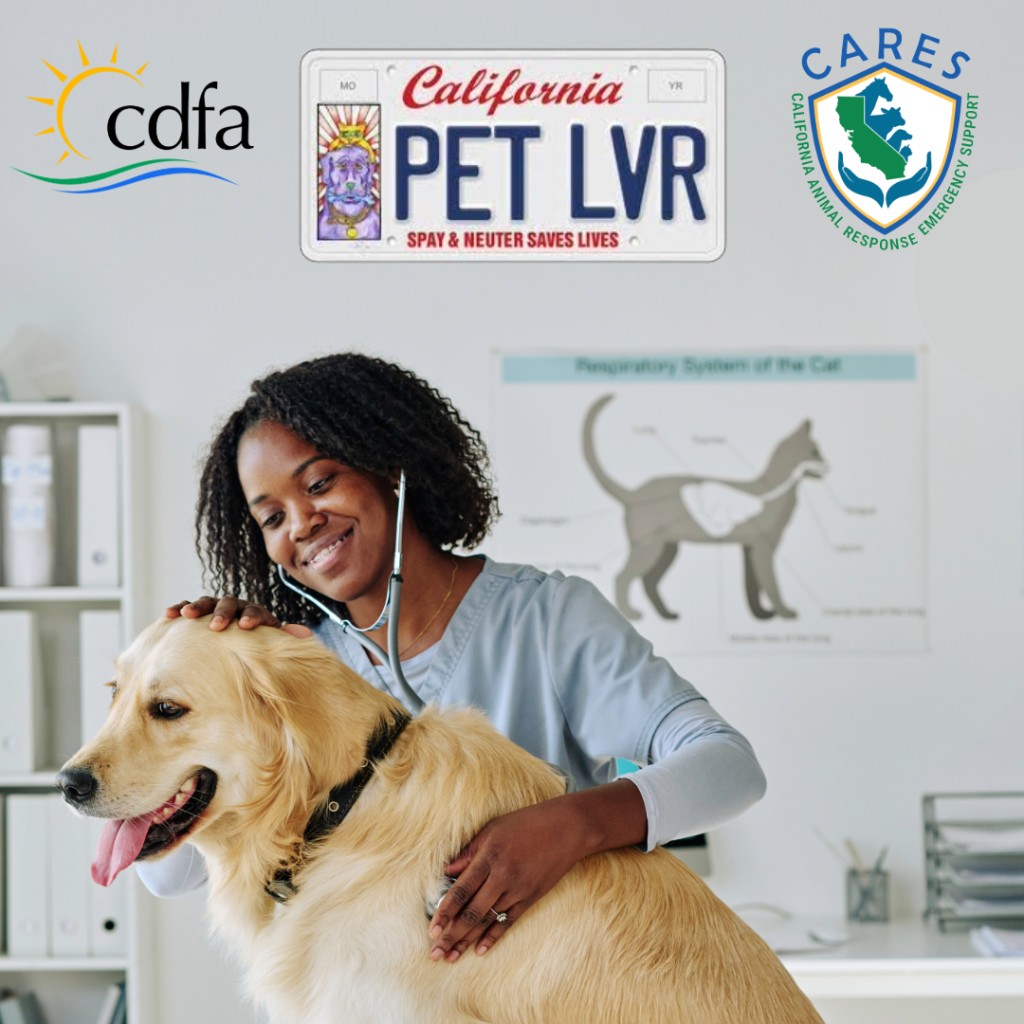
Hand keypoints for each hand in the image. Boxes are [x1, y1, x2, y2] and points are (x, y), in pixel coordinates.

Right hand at [165, 596, 310, 637]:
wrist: (242, 643)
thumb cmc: (259, 648)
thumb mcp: (273, 644)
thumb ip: (286, 639)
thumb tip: (305, 634)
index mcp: (258, 615)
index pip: (257, 611)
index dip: (252, 617)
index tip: (245, 627)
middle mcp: (238, 607)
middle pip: (231, 604)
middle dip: (223, 613)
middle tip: (216, 626)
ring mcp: (217, 608)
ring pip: (208, 602)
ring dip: (197, 607)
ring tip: (186, 615)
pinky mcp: (200, 614)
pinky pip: (188, 608)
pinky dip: (179, 608)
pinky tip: (168, 614)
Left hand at [427, 780, 645, 962]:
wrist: (567, 828)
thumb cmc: (527, 823)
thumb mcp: (493, 829)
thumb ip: (468, 852)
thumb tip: (445, 871)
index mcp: (489, 856)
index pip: (461, 891)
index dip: (444, 912)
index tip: (431, 930)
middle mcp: (502, 876)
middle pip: (472, 912)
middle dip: (451, 935)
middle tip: (435, 954)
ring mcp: (518, 889)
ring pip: (487, 920)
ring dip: (467, 941)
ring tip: (451, 957)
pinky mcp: (531, 897)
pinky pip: (509, 922)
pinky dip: (493, 937)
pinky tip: (479, 950)